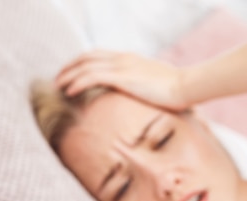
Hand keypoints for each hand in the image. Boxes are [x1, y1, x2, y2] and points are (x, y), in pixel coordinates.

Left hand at [55, 50, 186, 110]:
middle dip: (69, 66)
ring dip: (68, 75)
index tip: (72, 73)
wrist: (187, 86)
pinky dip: (77, 82)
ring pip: (85, 65)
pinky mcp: (122, 77)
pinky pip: (92, 76)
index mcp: (131, 59)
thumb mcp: (158, 84)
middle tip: (58, 79)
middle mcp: (123, 58)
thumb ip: (146, 87)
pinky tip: (68, 91)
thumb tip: (145, 99)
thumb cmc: (179, 90)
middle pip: (87, 56)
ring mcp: (122, 66)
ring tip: (58, 86)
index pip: (99, 55)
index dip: (81, 62)